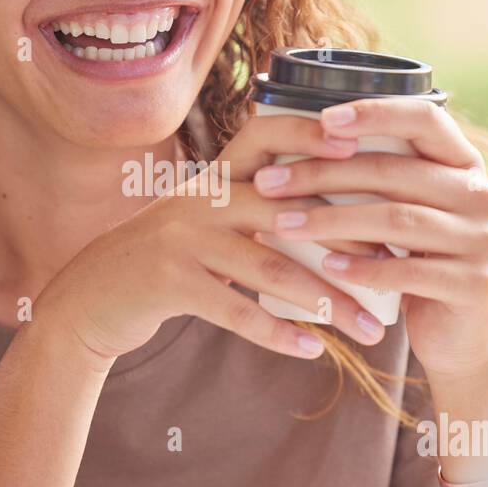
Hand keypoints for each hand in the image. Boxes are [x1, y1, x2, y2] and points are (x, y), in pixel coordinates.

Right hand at [38, 114, 389, 362]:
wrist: (91, 298)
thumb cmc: (165, 261)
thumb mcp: (203, 222)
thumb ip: (255, 210)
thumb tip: (335, 216)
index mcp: (215, 177)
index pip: (267, 136)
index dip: (313, 135)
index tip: (364, 150)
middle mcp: (201, 199)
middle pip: (289, 211)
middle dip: (348, 241)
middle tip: (397, 269)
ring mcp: (183, 240)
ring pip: (271, 267)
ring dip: (326, 302)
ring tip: (368, 331)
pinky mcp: (170, 284)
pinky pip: (236, 309)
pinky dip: (277, 333)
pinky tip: (312, 351)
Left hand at [251, 96, 487, 381]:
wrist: (460, 337)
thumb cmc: (415, 261)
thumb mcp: (404, 212)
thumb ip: (379, 178)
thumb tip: (297, 140)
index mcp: (463, 164)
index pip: (425, 118)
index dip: (375, 113)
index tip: (322, 120)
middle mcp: (480, 195)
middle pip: (394, 172)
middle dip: (323, 174)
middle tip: (268, 183)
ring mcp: (481, 240)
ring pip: (396, 220)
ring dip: (331, 221)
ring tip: (283, 225)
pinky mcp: (472, 285)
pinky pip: (408, 271)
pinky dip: (363, 267)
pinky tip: (327, 267)